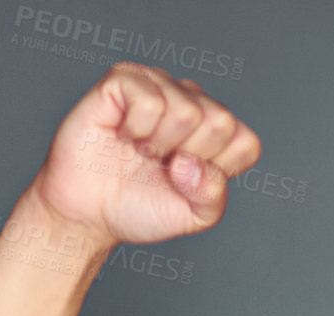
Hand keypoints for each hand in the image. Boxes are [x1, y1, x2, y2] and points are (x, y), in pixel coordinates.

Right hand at [30, 61, 260, 247]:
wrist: (88, 213)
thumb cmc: (138, 207)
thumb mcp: (191, 217)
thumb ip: (213, 196)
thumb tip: (191, 163)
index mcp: (213, 131)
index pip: (245, 143)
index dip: (215, 172)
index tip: (186, 181)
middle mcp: (191, 100)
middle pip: (221, 123)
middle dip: (189, 158)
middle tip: (159, 165)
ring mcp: (159, 85)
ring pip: (187, 110)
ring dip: (158, 146)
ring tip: (140, 150)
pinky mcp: (125, 79)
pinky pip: (150, 101)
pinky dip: (136, 130)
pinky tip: (124, 134)